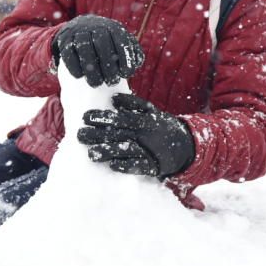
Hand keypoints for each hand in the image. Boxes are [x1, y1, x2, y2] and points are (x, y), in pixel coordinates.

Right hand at [53, 15, 143, 86]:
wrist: (80, 28)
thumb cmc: (107, 42)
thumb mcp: (120, 42)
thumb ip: (131, 52)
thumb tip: (136, 63)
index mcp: (113, 28)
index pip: (121, 41)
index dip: (125, 58)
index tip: (126, 74)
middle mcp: (96, 27)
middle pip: (102, 44)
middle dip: (108, 66)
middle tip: (111, 83)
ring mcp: (79, 32)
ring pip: (84, 48)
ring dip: (91, 68)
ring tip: (96, 84)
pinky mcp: (65, 39)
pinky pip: (68, 51)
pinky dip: (74, 65)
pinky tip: (79, 76)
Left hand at [78, 93, 194, 176]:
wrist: (185, 146)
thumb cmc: (161, 127)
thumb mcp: (151, 112)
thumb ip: (133, 104)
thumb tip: (113, 98)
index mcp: (145, 120)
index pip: (120, 118)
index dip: (103, 117)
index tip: (85, 117)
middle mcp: (146, 135)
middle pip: (119, 134)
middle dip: (98, 135)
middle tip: (79, 135)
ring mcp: (149, 150)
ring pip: (126, 150)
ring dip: (108, 152)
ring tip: (91, 153)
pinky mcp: (153, 166)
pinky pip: (139, 166)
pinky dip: (126, 165)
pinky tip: (112, 165)